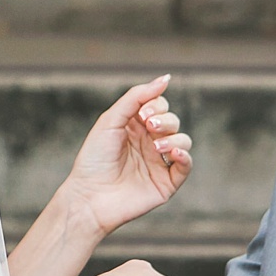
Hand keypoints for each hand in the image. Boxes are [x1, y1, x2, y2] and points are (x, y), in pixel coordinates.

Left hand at [57, 76, 192, 237]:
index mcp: (135, 127)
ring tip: (156, 146)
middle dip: (164, 120)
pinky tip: (173, 152)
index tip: (142, 113)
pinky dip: (185, 156)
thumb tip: (165, 79)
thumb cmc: (95, 158)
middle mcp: (149, 143)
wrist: (89, 196)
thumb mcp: (111, 120)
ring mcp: (159, 163)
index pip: (159, 106)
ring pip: (183, 141)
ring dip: (173, 137)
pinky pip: (186, 166)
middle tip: (149, 126)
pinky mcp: (166, 183)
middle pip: (173, 121)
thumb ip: (136, 97)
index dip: (156, 105)